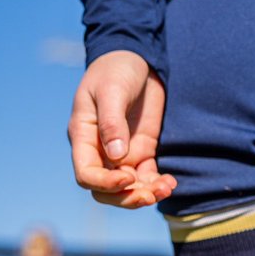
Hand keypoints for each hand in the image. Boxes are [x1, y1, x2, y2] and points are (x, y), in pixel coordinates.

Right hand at [67, 50, 175, 208]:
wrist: (135, 58)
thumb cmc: (115, 69)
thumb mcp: (112, 90)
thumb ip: (112, 122)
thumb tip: (117, 156)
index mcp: (83, 137)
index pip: (87, 174)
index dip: (106, 183)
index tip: (128, 177)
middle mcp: (100, 151)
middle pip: (105, 190)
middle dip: (128, 197)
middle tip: (151, 194)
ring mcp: (121, 154)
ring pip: (128, 188)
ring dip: (146, 194)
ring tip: (167, 188)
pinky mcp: (141, 151)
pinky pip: (147, 177)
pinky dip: (157, 184)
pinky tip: (171, 182)